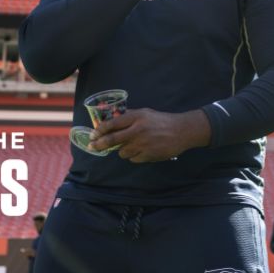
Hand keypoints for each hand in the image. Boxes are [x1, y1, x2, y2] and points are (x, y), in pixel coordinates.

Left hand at [89, 107, 210, 161]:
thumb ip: (129, 116)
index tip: (93, 135)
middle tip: (92, 147)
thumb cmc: (162, 121)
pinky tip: (144, 150)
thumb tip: (111, 121)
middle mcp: (138, 130)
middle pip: (112, 139)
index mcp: (136, 117)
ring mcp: (142, 144)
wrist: (181, 131)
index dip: (100, 130)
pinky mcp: (148, 155)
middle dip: (99, 144)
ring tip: (134, 145)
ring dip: (124, 150)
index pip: (112, 124)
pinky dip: (135, 156)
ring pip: (122, 152)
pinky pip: (133, 159)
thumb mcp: (145, 113)